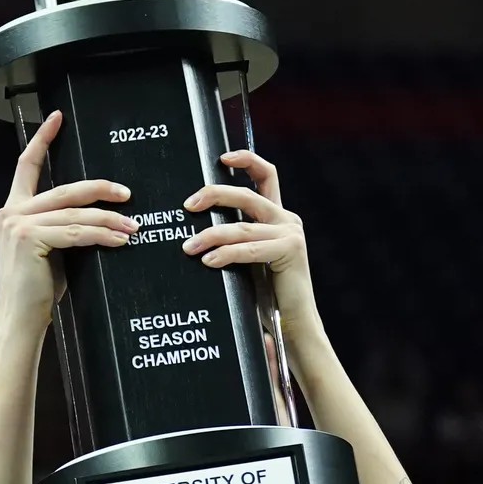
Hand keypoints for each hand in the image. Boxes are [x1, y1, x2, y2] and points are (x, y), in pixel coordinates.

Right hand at [0, 110, 133, 330]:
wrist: (21, 321)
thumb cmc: (38, 291)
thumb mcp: (51, 251)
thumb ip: (64, 228)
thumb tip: (102, 217)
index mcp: (13, 210)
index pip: (27, 166)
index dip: (43, 139)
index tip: (57, 118)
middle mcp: (11, 213)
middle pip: (65, 189)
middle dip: (101, 189)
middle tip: (128, 194)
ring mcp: (18, 225)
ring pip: (76, 214)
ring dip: (110, 220)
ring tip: (134, 228)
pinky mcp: (29, 240)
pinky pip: (77, 232)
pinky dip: (103, 236)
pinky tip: (120, 241)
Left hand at [182, 149, 319, 336]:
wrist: (294, 325)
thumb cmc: (267, 295)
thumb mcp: (248, 260)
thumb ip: (235, 240)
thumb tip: (196, 231)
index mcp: (278, 216)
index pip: (266, 175)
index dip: (246, 160)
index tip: (222, 158)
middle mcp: (287, 219)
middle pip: (247, 195)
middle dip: (214, 195)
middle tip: (188, 206)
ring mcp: (290, 234)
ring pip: (242, 227)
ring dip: (210, 235)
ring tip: (189, 247)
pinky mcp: (290, 251)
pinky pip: (249, 249)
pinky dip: (226, 254)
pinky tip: (209, 261)